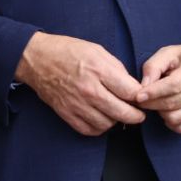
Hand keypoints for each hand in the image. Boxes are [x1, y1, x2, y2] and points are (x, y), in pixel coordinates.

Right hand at [16, 32, 144, 135]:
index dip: (142, 97)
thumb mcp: (97, 50)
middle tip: (138, 113)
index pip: (131, 92)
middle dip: (136, 115)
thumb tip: (132, 86)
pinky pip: (90, 130)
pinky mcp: (67, 114)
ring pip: (108, 124)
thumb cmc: (68, 51)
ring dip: (116, 121)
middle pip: (123, 113)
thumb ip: (117, 69)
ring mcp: (77, 104)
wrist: (37, 59)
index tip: (143, 98)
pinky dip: (99, 127)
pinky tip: (101, 118)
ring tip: (117, 113)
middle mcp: (89, 90)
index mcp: (99, 70)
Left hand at [137, 41, 180, 133]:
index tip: (138, 96)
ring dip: (160, 112)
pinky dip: (169, 122)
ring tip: (157, 102)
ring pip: (174, 118)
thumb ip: (153, 66)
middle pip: (171, 104)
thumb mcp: (168, 53)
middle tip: (141, 99)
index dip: (153, 93)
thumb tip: (144, 86)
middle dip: (151, 103)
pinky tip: (167, 110)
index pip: (173, 86)